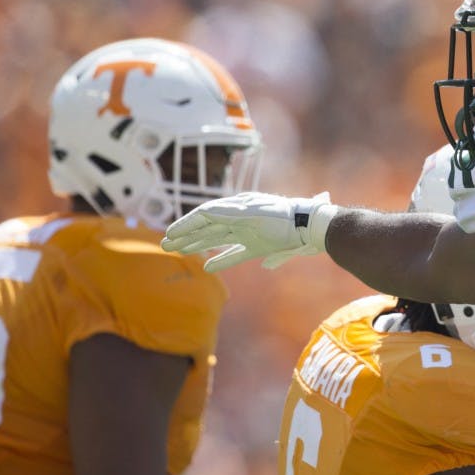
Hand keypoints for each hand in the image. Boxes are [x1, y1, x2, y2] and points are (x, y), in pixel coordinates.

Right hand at [161, 191, 336, 271]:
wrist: (309, 227)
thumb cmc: (283, 218)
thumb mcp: (255, 214)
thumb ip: (230, 214)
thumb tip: (204, 213)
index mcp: (236, 207)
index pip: (204, 215)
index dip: (186, 225)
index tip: (170, 234)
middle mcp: (238, 218)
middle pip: (206, 228)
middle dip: (186, 235)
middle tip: (165, 245)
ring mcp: (247, 233)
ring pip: (216, 240)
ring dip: (197, 245)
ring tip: (179, 252)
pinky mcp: (257, 247)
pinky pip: (234, 254)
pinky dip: (221, 260)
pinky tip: (208, 267)